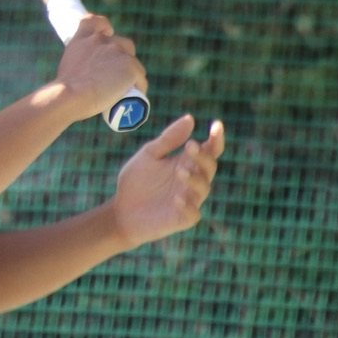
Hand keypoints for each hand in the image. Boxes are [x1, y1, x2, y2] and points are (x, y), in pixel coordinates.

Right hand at [54, 14, 146, 123]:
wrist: (70, 96)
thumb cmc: (64, 91)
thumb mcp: (66, 70)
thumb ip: (76, 69)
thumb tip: (79, 83)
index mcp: (82, 39)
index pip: (96, 21)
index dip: (105, 27)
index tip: (108, 34)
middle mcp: (101, 40)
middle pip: (122, 43)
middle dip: (122, 58)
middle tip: (116, 77)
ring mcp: (117, 51)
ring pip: (133, 62)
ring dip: (131, 73)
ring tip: (126, 91)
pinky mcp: (131, 66)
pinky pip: (141, 78)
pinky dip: (139, 88)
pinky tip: (135, 97)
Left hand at [109, 115, 225, 247]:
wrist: (120, 211)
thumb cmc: (137, 181)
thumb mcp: (150, 154)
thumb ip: (169, 139)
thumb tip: (190, 118)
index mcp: (187, 162)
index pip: (209, 150)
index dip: (217, 138)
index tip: (216, 124)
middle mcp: (193, 181)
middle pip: (209, 166)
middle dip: (203, 156)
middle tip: (190, 146)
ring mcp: (190, 200)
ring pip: (204, 188)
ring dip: (195, 179)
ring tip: (179, 171)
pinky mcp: (182, 219)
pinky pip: (193, 214)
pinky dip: (188, 206)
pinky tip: (177, 197)